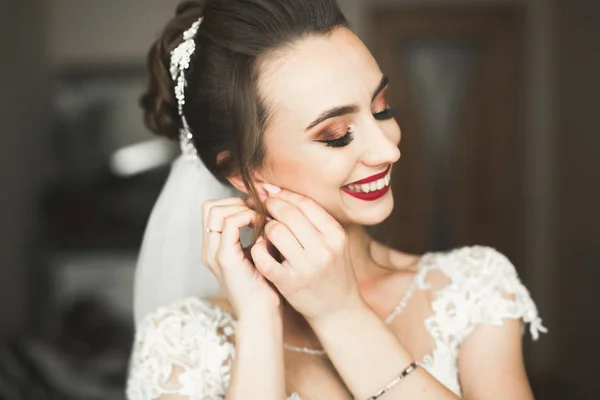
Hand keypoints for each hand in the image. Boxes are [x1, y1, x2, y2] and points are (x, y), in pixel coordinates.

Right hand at [202, 196, 280, 320]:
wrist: (261, 313)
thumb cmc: (264, 286)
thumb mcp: (258, 254)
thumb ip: (255, 235)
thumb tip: (266, 211)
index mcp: (215, 248)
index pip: (212, 210)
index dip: (233, 203)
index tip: (255, 210)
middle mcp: (209, 249)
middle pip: (209, 207)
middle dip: (235, 202)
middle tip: (257, 212)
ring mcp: (214, 253)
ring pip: (215, 211)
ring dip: (240, 208)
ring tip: (259, 219)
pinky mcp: (225, 258)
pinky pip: (229, 224)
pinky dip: (246, 217)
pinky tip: (261, 226)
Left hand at [250, 186, 361, 322]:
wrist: (338, 309)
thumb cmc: (333, 271)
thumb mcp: (335, 243)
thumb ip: (314, 220)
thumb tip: (281, 193)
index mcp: (336, 235)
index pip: (305, 204)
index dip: (285, 195)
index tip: (272, 192)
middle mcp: (324, 249)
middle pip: (289, 214)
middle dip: (271, 206)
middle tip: (263, 206)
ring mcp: (306, 267)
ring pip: (275, 232)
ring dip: (266, 228)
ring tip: (267, 232)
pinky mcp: (290, 283)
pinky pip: (264, 258)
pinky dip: (258, 249)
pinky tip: (260, 248)